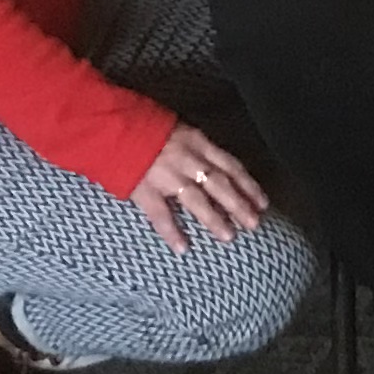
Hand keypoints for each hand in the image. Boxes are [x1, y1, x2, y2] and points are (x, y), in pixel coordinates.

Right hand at [128, 122, 270, 251]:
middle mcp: (187, 158)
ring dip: (214, 219)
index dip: (248, 185)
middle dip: (239, 204)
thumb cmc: (145, 125)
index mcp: (198, 142)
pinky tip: (183, 248)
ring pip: (196, 199)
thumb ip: (198, 147)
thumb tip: (217, 166)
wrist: (110, 125)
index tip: (263, 203)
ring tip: (229, 237)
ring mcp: (165, 175)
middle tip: (255, 224)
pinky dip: (172, 232)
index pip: (230, 165)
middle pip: (219, 184)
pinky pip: (160, 214)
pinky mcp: (143, 189)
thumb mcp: (179, 129)